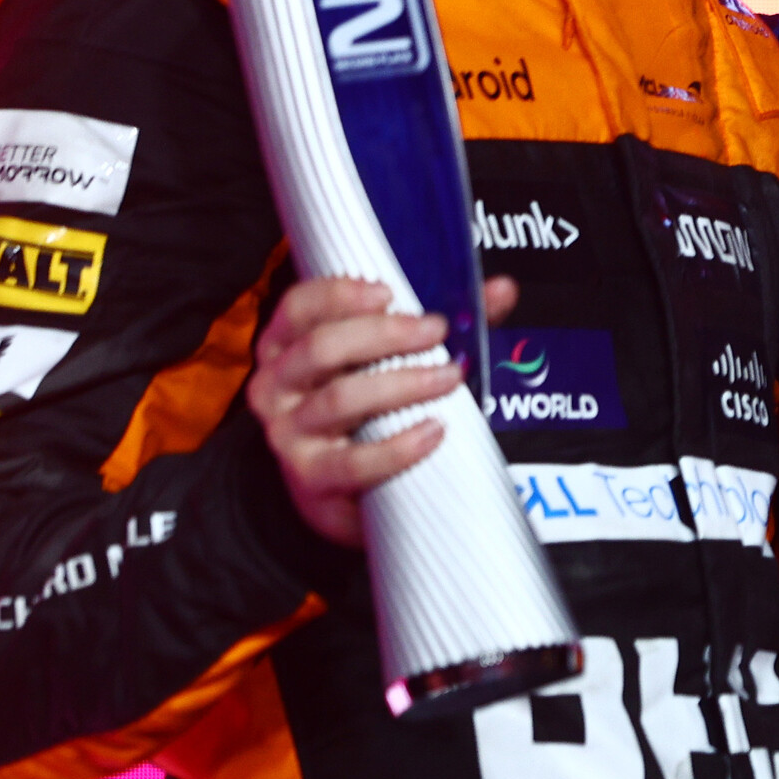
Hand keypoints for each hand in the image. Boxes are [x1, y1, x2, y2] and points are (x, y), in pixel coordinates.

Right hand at [246, 274, 514, 547]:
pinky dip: (399, 447)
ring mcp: (288, 432)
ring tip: (450, 377)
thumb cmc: (367, 409)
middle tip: (437, 331)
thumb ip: (442, 324)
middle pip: (323, 347)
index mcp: (287, 344)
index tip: (390, 292)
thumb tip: (503, 289)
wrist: (336, 489)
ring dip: (403, 384)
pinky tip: (434, 431)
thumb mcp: (389, 360)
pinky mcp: (310, 477)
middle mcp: (276, 385)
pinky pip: (354, 462)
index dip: (340, 294)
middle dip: (385, 335)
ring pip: (341, 399)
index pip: (299, 306)